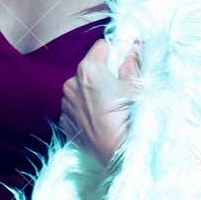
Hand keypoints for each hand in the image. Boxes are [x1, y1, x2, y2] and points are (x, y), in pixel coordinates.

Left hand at [60, 38, 142, 174]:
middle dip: (103, 74)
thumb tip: (135, 47)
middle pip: (89, 68)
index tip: (124, 62)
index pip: (101, 46)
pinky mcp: (66, 122)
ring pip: (81, 89)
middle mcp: (71, 83)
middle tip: (119, 89)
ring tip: (110, 108)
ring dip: (92, 93)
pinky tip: (100, 120)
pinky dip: (86, 110)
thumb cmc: (129, 117)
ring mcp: (66, 104)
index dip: (115, 52)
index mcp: (88, 69)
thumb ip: (132, 63)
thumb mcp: (135, 86)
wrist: (118, 153)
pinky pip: (75, 108)